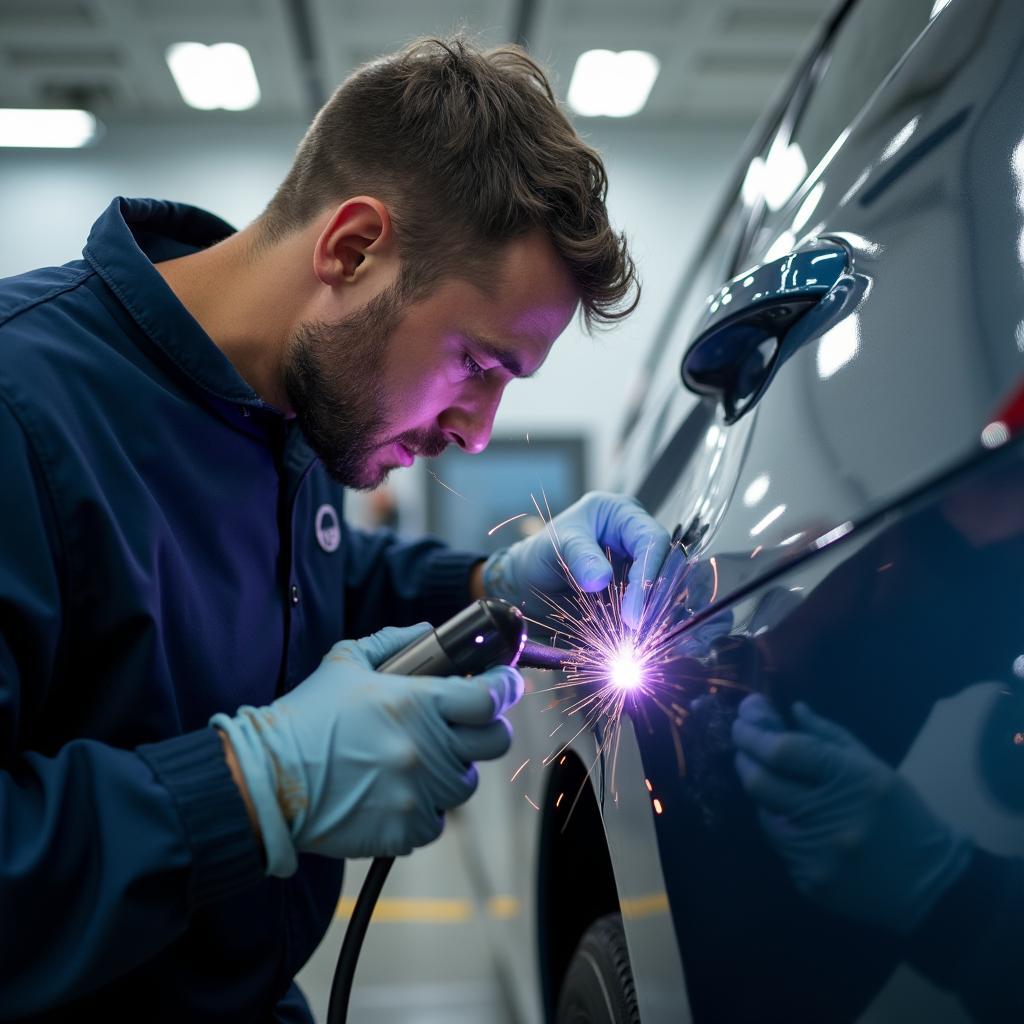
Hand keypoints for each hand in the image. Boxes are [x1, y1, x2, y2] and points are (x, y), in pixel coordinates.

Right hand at [211, 624, 522, 875]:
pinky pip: (435, 821)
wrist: (266, 781)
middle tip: (468, 725)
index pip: (489, 697)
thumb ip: (391, 641)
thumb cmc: (305, 718)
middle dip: (488, 729)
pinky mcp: (404, 831)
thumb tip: (425, 631)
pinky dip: (421, 809)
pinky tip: (392, 794)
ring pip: (465, 783)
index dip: (504, 688)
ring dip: (449, 770)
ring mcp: (417, 793)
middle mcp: (424, 748)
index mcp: (415, 703)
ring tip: (414, 762)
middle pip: (495, 741)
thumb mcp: (344, 663)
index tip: (503, 685)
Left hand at [481, 491, 669, 629]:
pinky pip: (649, 607)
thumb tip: (600, 578)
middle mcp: (637, 536)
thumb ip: (578, 557)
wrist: (529, 581)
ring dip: (653, 616)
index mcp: (622, 513)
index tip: (633, 613)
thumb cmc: (541, 553)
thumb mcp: (554, 546)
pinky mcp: (636, 590)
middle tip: (641, 632)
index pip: (651, 539)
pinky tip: (636, 641)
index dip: (648, 575)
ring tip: (638, 642)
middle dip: (655, 600)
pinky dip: (645, 624)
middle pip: (665, 566)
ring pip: (662, 589)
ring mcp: (639, 564)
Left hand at [732, 694, 970, 933]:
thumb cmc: (902, 814)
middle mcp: (831, 817)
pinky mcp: (809, 881)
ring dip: (760, 793)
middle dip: (744, 757)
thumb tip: (792, 708)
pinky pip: (778, 845)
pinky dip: (779, 825)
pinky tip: (792, 818)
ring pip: (762, 813)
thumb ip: (829, 735)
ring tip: (768, 779)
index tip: (743, 719)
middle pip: (760, 781)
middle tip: (743, 745)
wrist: (931, 884)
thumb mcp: (874, 767)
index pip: (782, 750)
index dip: (754, 732)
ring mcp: (817, 853)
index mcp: (851, 779)